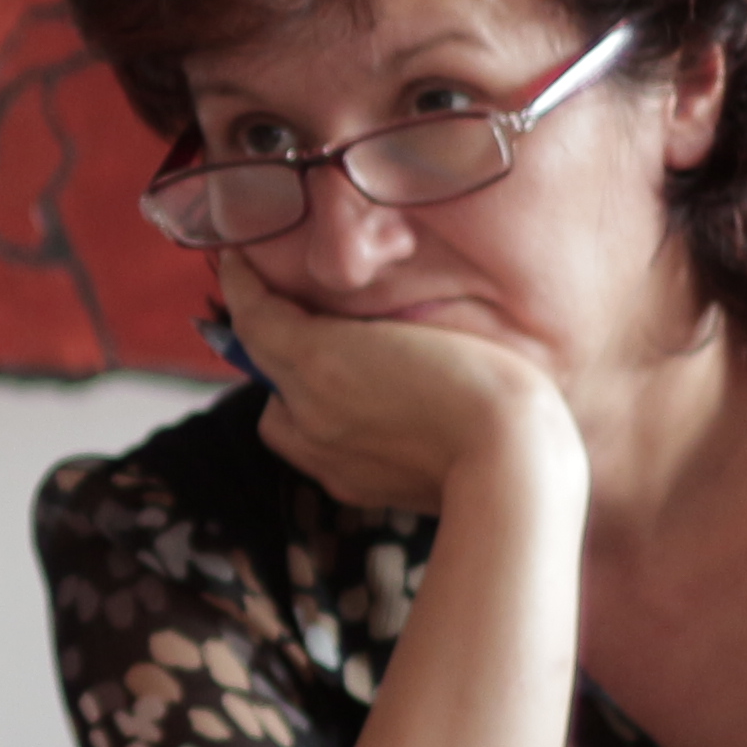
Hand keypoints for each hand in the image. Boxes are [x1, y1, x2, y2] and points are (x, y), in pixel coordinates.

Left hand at [215, 257, 576, 521]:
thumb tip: (335, 315)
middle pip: (262, 363)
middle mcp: (308, 409)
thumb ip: (372, 318)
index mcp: (320, 360)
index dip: (243, 285)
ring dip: (292, 388)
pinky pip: (310, 449)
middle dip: (270, 335)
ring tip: (334, 370)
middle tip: (291, 310)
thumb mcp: (433, 325)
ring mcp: (324, 454)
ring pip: (280, 413)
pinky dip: (318, 427)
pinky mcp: (348, 485)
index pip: (255, 315)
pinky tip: (364, 416)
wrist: (512, 468)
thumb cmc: (490, 384)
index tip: (234, 261)